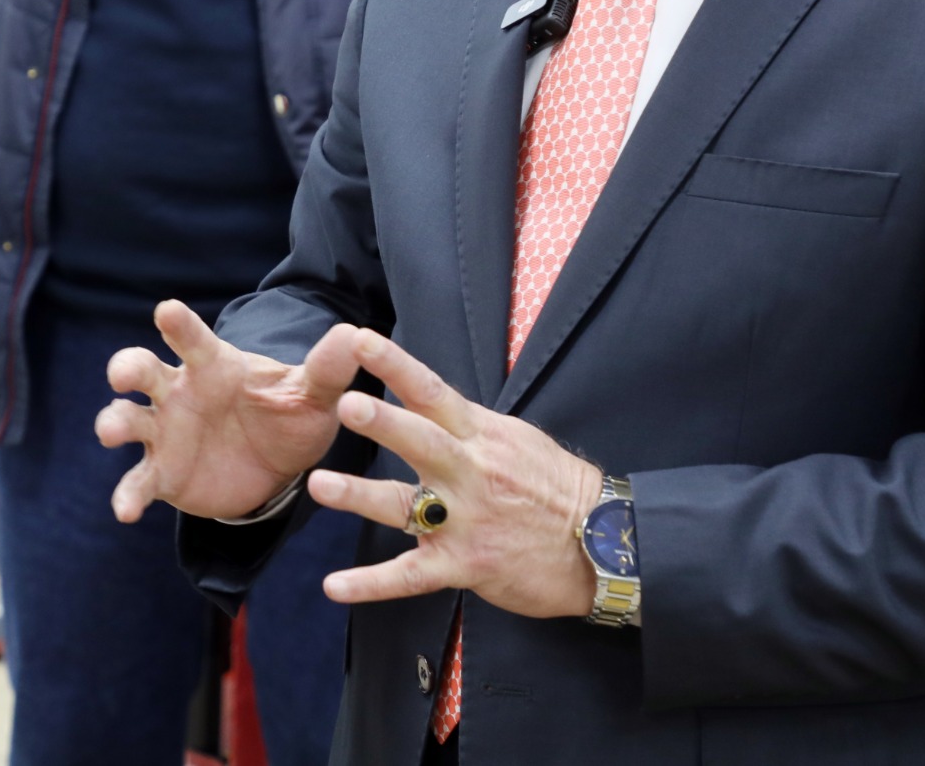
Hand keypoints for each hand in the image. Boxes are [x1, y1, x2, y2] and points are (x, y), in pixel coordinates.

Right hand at [95, 300, 360, 522]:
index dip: (178, 325)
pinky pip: (138, 482)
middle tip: (122, 374)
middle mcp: (179, 392)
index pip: (192, 339)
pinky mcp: (162, 474)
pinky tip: (126, 511)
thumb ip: (327, 369)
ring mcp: (164, 433)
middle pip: (143, 371)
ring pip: (127, 420)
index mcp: (213, 366)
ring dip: (113, 423)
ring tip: (110, 431)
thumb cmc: (286, 415)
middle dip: (127, 367)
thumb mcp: (312, 395)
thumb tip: (354, 334)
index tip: (166, 310)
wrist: (276, 468)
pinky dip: (128, 495)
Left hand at [305, 329, 601, 619]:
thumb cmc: (558, 488)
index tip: (361, 340)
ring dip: (360, 495)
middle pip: (421, 441)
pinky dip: (371, 583)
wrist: (606, 545)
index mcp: (481, 436)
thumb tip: (430, 398)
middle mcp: (470, 472)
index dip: (396, 364)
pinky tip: (334, 586)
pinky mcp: (464, 565)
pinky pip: (410, 575)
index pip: (432, 390)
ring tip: (318, 484)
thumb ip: (469, 425)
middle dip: (384, 422)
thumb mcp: (518, 440)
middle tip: (347, 404)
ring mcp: (466, 520)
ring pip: (405, 505)